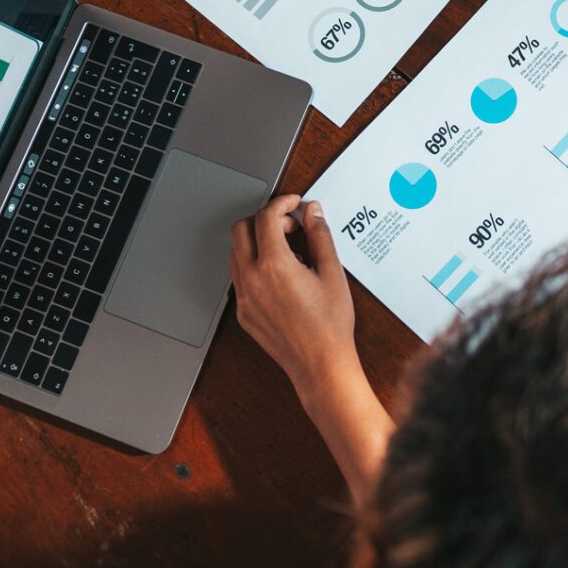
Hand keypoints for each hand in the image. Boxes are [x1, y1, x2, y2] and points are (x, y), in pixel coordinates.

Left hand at [230, 193, 359, 401]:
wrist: (319, 363)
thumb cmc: (329, 324)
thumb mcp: (331, 273)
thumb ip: (320, 236)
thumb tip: (313, 213)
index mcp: (274, 266)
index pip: (266, 217)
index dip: (281, 203)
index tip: (294, 204)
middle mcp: (252, 279)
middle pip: (241, 229)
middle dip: (264, 219)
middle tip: (289, 226)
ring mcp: (244, 297)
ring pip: (236, 252)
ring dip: (256, 241)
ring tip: (287, 251)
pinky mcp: (243, 312)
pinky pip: (240, 277)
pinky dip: (254, 264)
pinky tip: (280, 274)